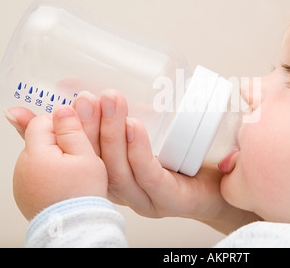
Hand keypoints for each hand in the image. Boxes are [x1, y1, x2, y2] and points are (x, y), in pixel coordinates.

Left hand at [12, 106, 107, 219]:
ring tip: (75, 171)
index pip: (42, 122)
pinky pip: (39, 173)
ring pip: (40, 156)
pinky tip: (67, 181)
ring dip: (57, 157)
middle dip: (60, 141)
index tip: (79, 133)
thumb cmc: (82, 194)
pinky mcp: (26, 193)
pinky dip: (52, 173)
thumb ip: (72, 130)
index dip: (64, 123)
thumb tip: (62, 109)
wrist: (76, 228)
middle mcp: (22, 167)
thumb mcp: (85, 156)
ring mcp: (22, 182)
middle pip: (40, 139)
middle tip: (81, 154)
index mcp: (35, 154)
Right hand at [75, 89, 259, 232]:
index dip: (70, 130)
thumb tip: (105, 89)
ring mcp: (147, 200)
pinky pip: (150, 177)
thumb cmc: (188, 160)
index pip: (82, 159)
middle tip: (87, 96)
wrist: (228, 186)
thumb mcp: (154, 134)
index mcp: (117, 176)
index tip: (61, 100)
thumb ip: (132, 117)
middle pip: (96, 165)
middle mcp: (127, 192)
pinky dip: (139, 150)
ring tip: (111, 101)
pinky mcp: (171, 200)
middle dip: (88, 128)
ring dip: (112, 133)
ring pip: (119, 170)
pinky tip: (134, 126)